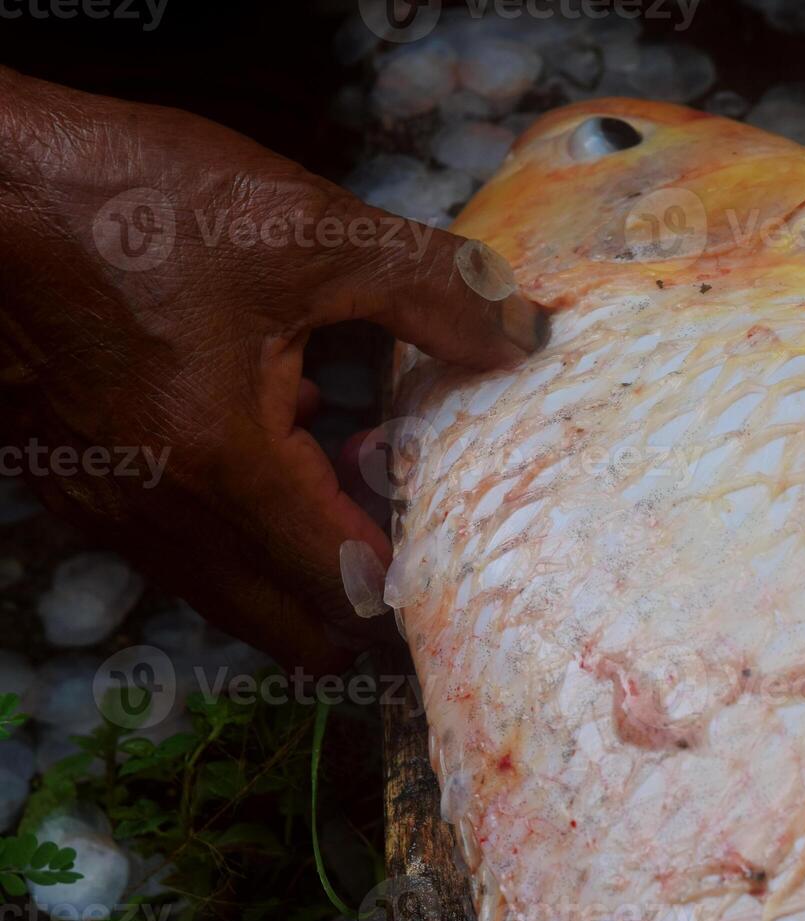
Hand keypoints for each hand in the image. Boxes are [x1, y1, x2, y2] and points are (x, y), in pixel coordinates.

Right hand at [0, 68, 536, 670]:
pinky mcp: (71, 480)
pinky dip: (234, 531)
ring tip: (346, 504)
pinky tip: (264, 442)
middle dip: (356, 609)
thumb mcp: (304, 231)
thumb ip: (431, 288)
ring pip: (225, 595)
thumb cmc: (128, 201)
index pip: (342, 583)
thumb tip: (522, 332)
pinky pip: (175, 549)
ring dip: (294, 572)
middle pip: (284, 624)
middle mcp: (158, 514)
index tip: (461, 555)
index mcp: (224, 466)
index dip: (413, 582)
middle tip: (409, 550)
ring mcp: (105, 507)